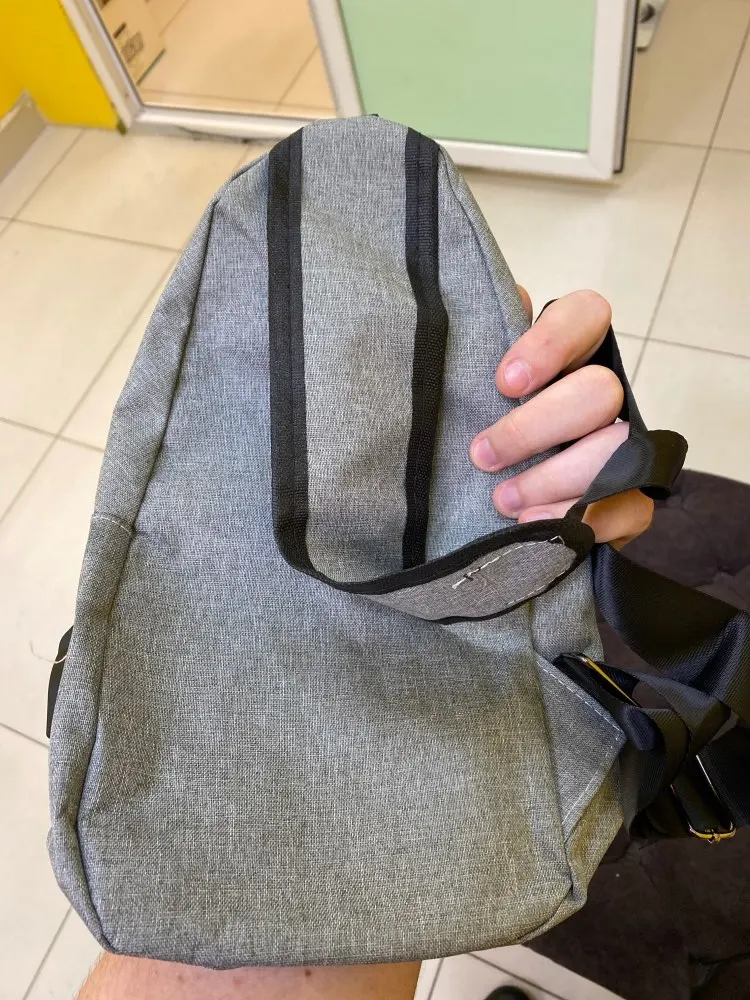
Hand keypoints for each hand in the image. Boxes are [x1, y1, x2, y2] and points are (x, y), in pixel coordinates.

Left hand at [469, 288, 652, 547]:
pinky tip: (535, 526)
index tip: (504, 383)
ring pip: (615, 448)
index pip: (585, 316)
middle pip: (599, 391)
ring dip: (553, 477)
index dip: (551, 343)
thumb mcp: (468, 387)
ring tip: (502, 501)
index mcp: (569, 353)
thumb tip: (502, 302)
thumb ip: (477, 348)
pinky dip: (581, 518)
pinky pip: (629, 506)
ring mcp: (624, 447)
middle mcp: (603, 394)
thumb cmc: (478, 430)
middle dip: (536, 427)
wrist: (485, 509)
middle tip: (482, 455)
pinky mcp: (631, 500)